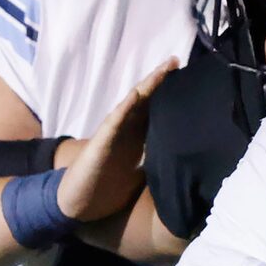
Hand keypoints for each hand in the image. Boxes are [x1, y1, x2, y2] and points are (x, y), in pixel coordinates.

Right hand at [56, 59, 175, 225]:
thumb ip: (157, 157)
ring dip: (145, 87)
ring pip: (130, 105)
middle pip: (144, 100)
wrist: (78, 203)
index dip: (169, 92)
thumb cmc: (108, 189)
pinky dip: (124, 108)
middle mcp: (124, 130)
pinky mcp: (99, 144)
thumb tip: (186, 154)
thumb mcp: (141, 171)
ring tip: (160, 71)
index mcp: (135, 136)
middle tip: (174, 61)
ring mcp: (111, 134)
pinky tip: (135, 95)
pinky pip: (113, 123)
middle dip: (159, 81)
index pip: (154, 109)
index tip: (187, 75)